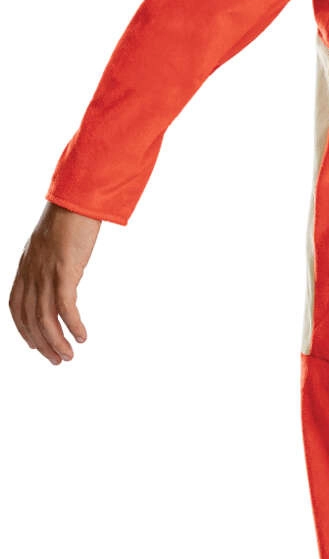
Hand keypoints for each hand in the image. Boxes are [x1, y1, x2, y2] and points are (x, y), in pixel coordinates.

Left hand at [8, 202, 100, 363]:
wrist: (77, 199)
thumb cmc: (69, 219)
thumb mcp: (50, 246)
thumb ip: (49, 265)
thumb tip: (61, 280)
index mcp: (25, 267)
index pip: (16, 307)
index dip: (24, 330)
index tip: (36, 346)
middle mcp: (31, 272)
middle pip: (29, 318)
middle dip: (42, 343)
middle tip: (57, 360)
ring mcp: (46, 272)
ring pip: (45, 318)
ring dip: (56, 341)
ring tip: (69, 356)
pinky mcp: (64, 270)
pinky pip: (64, 306)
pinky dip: (72, 325)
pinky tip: (82, 336)